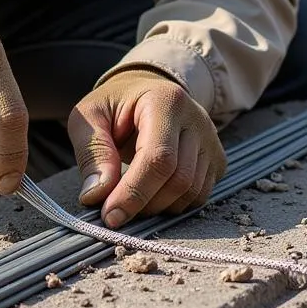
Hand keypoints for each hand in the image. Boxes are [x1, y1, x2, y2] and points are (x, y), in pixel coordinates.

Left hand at [67, 68, 225, 227]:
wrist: (145, 92)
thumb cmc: (115, 104)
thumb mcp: (90, 116)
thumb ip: (92, 152)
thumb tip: (97, 195)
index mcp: (165, 101)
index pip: (158, 157)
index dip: (134, 192)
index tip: (110, 215)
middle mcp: (196, 119)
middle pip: (179, 178)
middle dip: (144, 204)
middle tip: (115, 210)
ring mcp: (211, 140)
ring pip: (192, 192)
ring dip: (158, 207)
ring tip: (131, 198)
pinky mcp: (216, 158)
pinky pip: (200, 195)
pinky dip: (173, 204)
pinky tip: (152, 194)